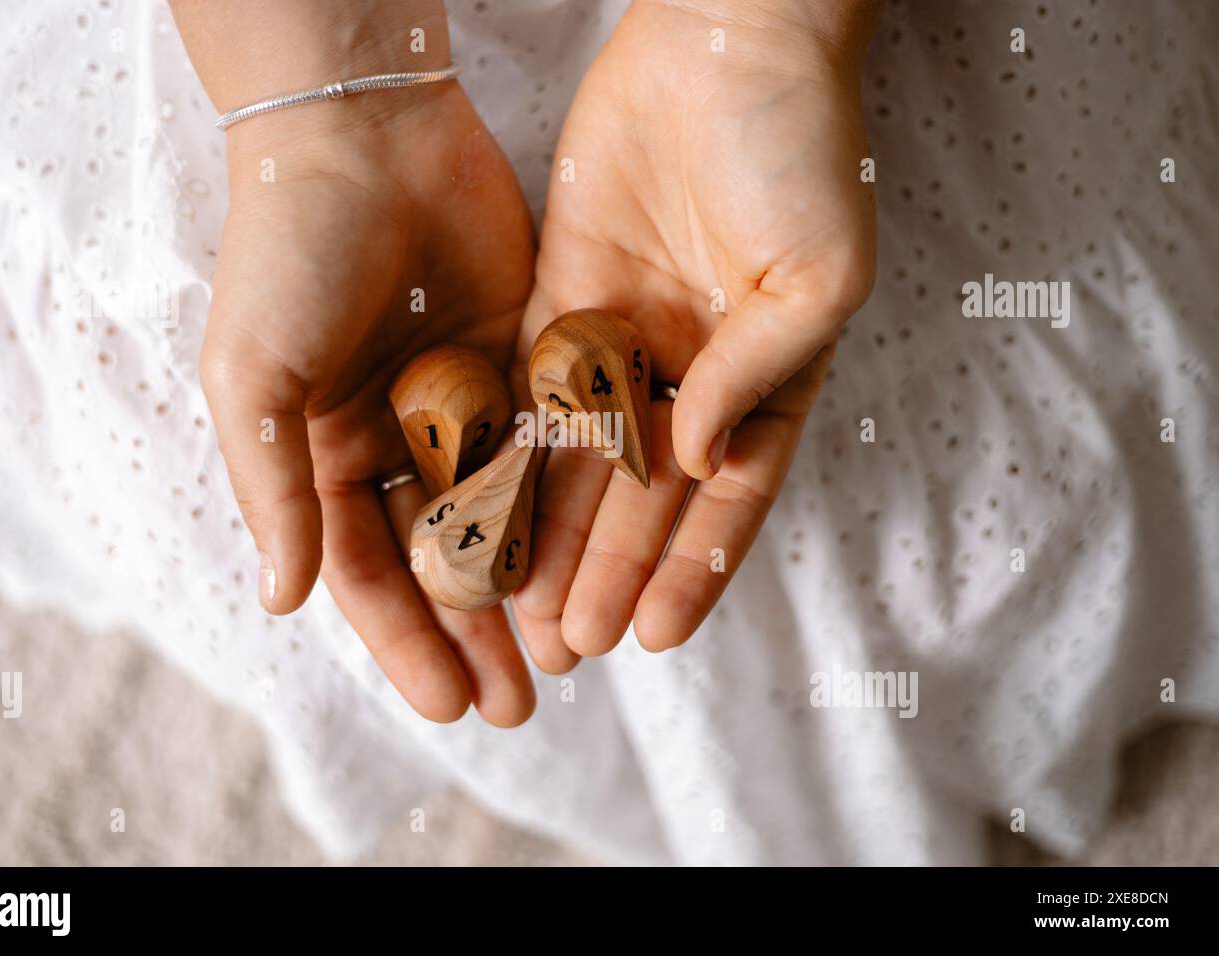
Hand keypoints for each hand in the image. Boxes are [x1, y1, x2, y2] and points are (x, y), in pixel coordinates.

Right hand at [176, 0, 537, 724]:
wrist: (365, 133)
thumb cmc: (289, 255)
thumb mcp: (255, 380)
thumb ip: (275, 490)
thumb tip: (282, 603)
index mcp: (323, 454)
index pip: (367, 574)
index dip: (407, 643)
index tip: (449, 705)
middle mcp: (394, 440)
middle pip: (442, 561)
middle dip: (476, 636)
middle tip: (516, 705)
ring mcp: (462, 402)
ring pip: (504, 519)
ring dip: (529, 588)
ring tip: (565, 657)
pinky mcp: (522, 361)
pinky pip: (548, 449)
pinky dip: (566, 507)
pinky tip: (594, 562)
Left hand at [512, 0, 879, 668]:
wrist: (726, 39)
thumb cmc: (799, 150)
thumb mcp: (817, 273)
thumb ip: (758, 375)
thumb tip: (697, 460)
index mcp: (763, 377)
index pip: (726, 498)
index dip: (692, 568)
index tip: (654, 635)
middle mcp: (691, 372)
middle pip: (640, 496)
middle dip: (606, 570)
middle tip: (568, 644)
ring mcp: (623, 337)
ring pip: (579, 459)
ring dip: (552, 533)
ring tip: (520, 608)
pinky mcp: (560, 297)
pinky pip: (532, 390)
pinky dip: (510, 451)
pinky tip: (486, 510)